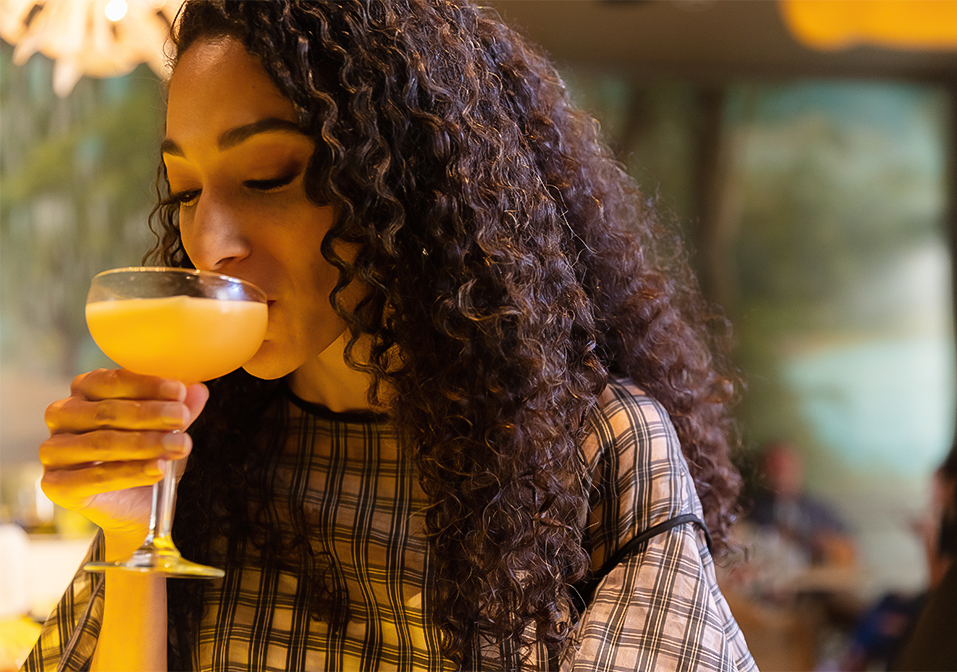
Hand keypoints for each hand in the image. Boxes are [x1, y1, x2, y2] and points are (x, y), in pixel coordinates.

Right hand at [39, 369, 207, 550]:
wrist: (137, 507)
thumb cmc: (148, 456)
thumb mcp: (168, 429)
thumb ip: (179, 408)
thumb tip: (198, 389)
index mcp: (85, 390)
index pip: (112, 380)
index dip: (147, 385)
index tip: (180, 391)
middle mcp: (62, 415)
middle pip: (106, 411)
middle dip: (150, 414)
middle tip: (183, 418)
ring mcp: (53, 450)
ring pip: (102, 443)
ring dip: (145, 444)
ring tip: (180, 446)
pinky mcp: (55, 484)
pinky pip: (95, 476)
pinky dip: (131, 472)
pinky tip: (159, 469)